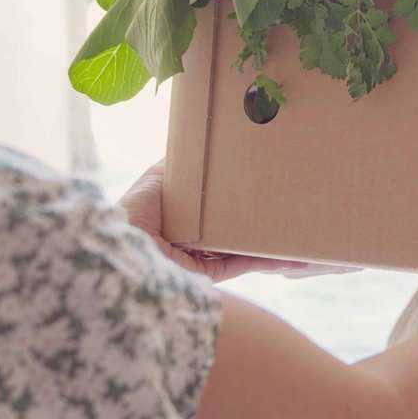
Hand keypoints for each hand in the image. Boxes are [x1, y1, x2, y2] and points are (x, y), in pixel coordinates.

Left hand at [118, 162, 305, 282]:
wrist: (120, 253)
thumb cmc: (132, 214)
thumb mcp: (156, 178)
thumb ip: (177, 164)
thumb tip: (197, 142)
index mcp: (179, 215)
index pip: (214, 205)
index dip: (236, 193)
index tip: (261, 181)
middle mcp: (191, 238)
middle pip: (232, 225)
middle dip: (258, 217)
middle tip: (286, 203)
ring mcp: (201, 258)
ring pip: (243, 247)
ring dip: (271, 241)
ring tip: (297, 232)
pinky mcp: (208, 276)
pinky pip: (243, 266)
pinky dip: (268, 261)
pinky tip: (291, 255)